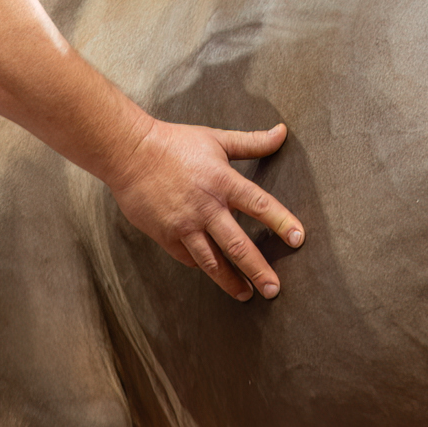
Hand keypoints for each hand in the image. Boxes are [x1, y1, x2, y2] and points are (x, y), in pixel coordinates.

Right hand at [103, 118, 304, 301]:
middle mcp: (206, 207)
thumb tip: (282, 132)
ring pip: (212, 262)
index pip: (259, 205)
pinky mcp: (166, 235)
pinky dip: (203, 267)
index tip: (298, 239)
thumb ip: (252, 142)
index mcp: (222, 182)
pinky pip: (188, 258)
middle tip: (274, 289)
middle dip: (258, 270)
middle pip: (238, 246)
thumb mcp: (216, 139)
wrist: (128, 153)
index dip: (281, 222)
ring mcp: (184, 225)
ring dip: (231, 281)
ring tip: (247, 295)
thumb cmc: (175, 143)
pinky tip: (214, 274)